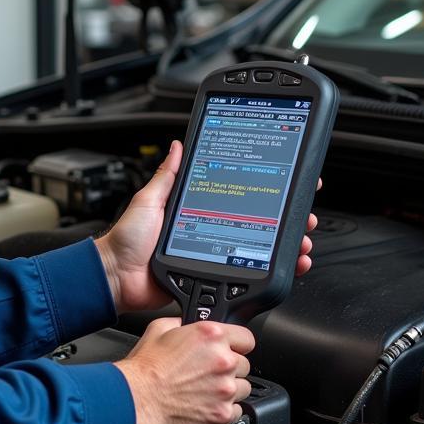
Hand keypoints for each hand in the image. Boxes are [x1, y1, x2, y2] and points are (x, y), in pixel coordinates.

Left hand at [95, 141, 319, 313]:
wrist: (118, 278)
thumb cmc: (128, 240)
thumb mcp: (149, 200)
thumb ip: (167, 176)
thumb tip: (179, 145)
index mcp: (198, 209)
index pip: (239, 195)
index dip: (266, 190)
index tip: (289, 183)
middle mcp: (212, 229)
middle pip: (260, 222)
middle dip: (288, 218)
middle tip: (304, 215)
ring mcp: (217, 253)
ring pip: (262, 249)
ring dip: (289, 244)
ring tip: (303, 240)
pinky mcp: (216, 275)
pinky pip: (249, 272)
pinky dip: (276, 270)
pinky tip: (292, 265)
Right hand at [115, 317, 254, 423]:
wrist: (137, 399)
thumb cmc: (145, 368)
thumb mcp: (159, 328)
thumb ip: (182, 323)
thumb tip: (188, 325)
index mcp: (211, 336)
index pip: (246, 337)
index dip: (237, 343)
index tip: (231, 349)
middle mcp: (223, 361)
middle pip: (245, 364)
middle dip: (230, 367)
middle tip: (208, 372)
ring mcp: (225, 389)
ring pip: (243, 388)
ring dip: (229, 388)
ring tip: (206, 389)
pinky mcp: (223, 413)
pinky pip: (237, 410)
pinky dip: (225, 408)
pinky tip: (207, 404)